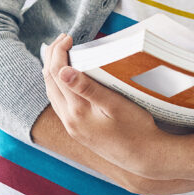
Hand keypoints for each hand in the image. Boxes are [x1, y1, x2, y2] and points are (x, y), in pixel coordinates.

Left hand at [42, 33, 165, 177]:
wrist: (144, 157)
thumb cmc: (136, 128)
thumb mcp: (115, 105)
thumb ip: (88, 87)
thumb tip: (63, 70)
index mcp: (77, 111)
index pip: (58, 73)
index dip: (59, 51)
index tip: (69, 37)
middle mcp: (69, 120)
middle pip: (49, 81)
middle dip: (52, 57)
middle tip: (62, 39)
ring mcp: (71, 127)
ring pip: (52, 93)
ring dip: (52, 71)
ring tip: (59, 54)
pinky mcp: (76, 131)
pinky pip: (58, 103)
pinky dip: (57, 85)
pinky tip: (65, 79)